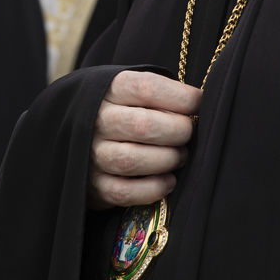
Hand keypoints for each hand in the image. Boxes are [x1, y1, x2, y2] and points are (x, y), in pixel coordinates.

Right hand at [89, 70, 200, 209]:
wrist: (79, 137)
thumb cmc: (121, 111)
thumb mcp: (131, 92)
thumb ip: (160, 94)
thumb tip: (201, 104)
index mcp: (109, 90)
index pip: (147, 88)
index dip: (181, 97)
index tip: (199, 103)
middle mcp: (96, 120)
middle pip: (143, 125)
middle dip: (178, 131)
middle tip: (189, 134)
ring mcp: (92, 154)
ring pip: (132, 160)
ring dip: (167, 160)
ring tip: (180, 157)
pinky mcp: (94, 185)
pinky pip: (124, 191)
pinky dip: (153, 189)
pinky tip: (168, 181)